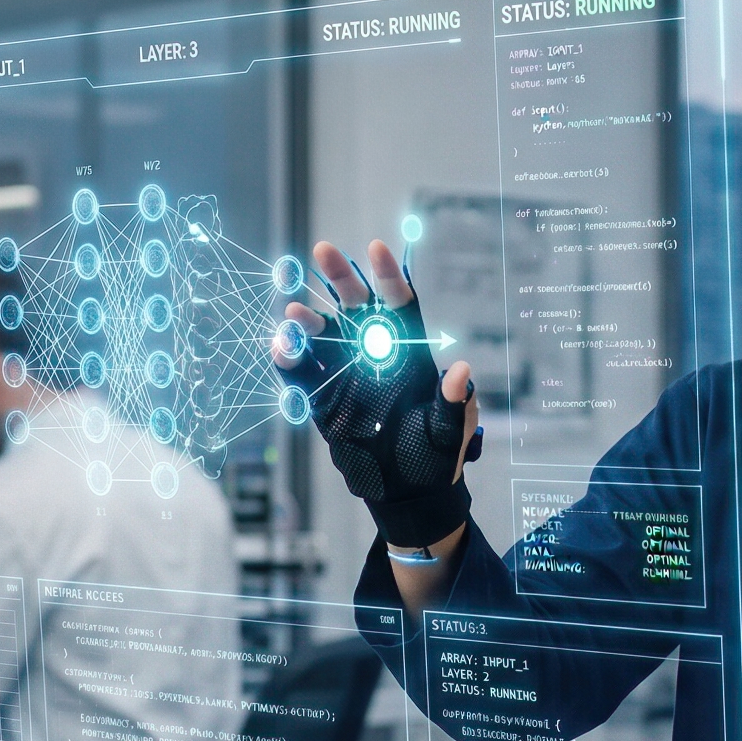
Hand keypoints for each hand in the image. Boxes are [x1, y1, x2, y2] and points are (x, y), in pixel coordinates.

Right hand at [271, 239, 481, 547]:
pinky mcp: (324, 398)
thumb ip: (453, 403)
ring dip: (307, 319)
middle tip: (323, 249)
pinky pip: (302, 373)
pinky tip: (280, 345)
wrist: (407, 491)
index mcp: (409, 353)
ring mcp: (347, 374)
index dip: (388, 277)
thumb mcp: (450, 431)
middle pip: (356, 307)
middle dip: (340, 278)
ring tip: (294, 310)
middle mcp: (375, 355)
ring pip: (323, 334)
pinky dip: (288, 359)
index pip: (399, 305)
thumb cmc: (435, 457)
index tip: (376, 248)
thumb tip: (461, 371)